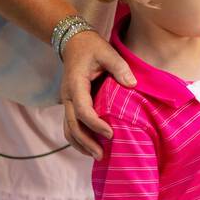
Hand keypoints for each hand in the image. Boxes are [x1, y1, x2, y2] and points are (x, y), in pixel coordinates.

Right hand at [59, 29, 135, 158]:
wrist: (74, 43)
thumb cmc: (92, 48)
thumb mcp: (108, 53)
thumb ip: (119, 67)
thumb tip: (132, 84)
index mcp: (76, 84)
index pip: (83, 110)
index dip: (96, 124)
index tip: (111, 134)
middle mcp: (68, 96)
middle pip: (73, 125)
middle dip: (86, 142)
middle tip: (102, 155)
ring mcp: (67, 101)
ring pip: (68, 128)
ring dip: (80, 144)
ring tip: (97, 156)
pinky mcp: (71, 104)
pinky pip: (71, 125)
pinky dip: (78, 138)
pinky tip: (90, 147)